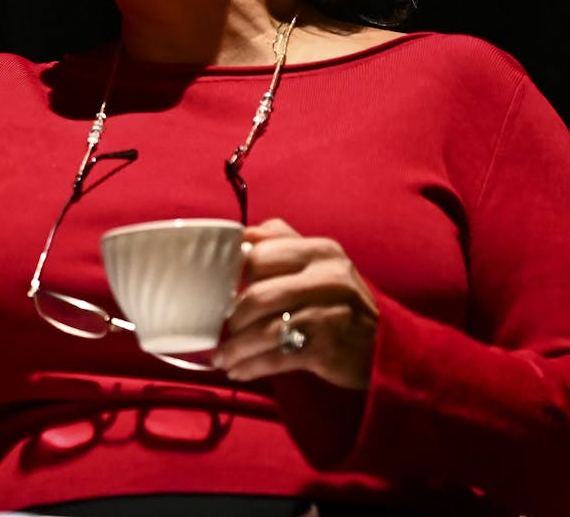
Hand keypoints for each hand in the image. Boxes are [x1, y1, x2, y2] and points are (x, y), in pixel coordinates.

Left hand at [214, 218, 379, 389]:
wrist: (389, 349)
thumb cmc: (341, 304)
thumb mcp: (321, 265)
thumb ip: (283, 243)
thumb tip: (241, 234)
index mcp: (320, 251)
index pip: (259, 254)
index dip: (231, 273)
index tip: (215, 289)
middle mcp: (327, 277)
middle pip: (258, 294)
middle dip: (232, 315)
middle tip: (220, 327)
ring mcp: (329, 313)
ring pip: (264, 329)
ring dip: (235, 347)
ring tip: (223, 356)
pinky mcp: (327, 348)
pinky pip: (276, 357)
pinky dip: (251, 365)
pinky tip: (239, 370)